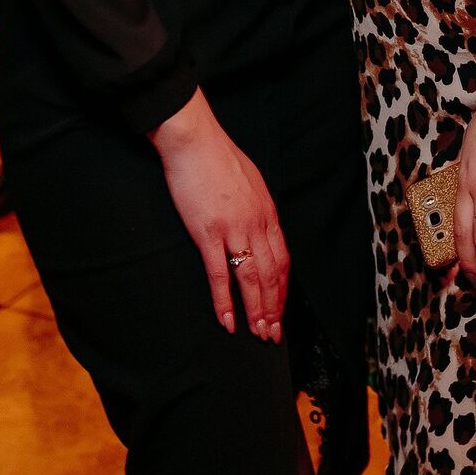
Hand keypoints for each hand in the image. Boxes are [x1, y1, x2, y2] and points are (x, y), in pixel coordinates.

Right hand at [150, 88, 288, 340]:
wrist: (194, 140)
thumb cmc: (217, 156)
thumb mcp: (250, 181)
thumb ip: (256, 207)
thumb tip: (259, 227)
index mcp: (267, 212)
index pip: (282, 259)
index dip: (282, 289)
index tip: (280, 310)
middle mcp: (256, 224)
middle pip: (271, 275)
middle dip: (273, 308)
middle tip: (272, 334)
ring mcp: (233, 229)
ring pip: (251, 279)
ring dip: (256, 311)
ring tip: (257, 334)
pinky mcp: (207, 232)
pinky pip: (219, 274)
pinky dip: (225, 301)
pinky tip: (227, 320)